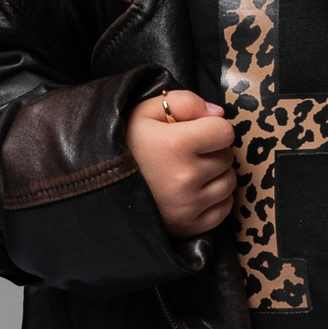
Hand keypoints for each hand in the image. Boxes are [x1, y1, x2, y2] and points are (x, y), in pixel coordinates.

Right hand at [126, 87, 236, 237]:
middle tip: (187, 152)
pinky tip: (194, 190)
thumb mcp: (145, 111)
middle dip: (213, 150)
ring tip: (189, 170)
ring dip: (216, 174)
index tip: (195, 131)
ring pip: (229, 182)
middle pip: (227, 157)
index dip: (212, 127)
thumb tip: (218, 113)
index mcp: (176, 145)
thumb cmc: (125, 143)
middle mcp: (185, 178)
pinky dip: (216, 199)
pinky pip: (224, 208)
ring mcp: (188, 206)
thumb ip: (184, 102)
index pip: (225, 132)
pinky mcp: (189, 227)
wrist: (99, 185)